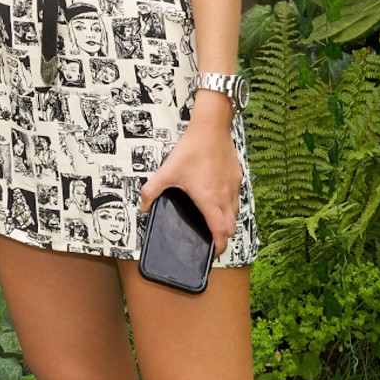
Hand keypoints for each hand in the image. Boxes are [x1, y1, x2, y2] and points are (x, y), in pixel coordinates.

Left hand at [138, 108, 242, 258]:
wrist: (211, 127)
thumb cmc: (192, 150)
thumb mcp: (166, 171)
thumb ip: (151, 191)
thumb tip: (143, 207)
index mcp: (209, 200)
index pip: (221, 232)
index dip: (219, 247)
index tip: (212, 252)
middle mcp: (225, 196)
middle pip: (231, 227)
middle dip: (223, 236)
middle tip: (210, 237)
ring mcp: (233, 186)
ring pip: (236, 213)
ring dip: (227, 221)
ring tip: (213, 220)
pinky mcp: (237, 176)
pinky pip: (236, 197)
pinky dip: (230, 205)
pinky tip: (217, 197)